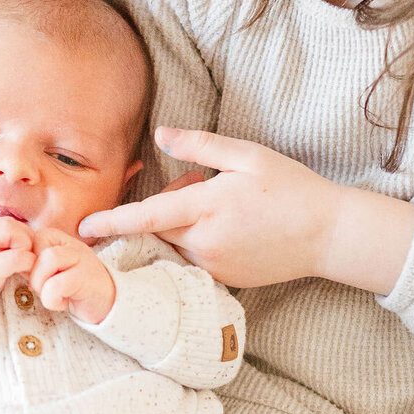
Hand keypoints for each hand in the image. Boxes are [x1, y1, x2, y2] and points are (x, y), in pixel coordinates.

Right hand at [0, 216, 35, 326]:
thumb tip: (26, 248)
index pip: (9, 223)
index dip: (23, 238)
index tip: (24, 258)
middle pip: (10, 223)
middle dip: (26, 240)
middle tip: (27, 262)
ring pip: (11, 231)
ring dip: (26, 249)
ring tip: (24, 268)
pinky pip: (13, 257)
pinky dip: (26, 264)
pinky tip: (23, 277)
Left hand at [29, 227, 114, 324]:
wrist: (106, 303)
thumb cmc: (72, 287)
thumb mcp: (50, 271)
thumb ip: (32, 264)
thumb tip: (11, 263)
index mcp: (58, 239)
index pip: (27, 242)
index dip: (26, 265)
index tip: (36, 279)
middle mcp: (69, 244)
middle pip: (35, 250)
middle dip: (33, 275)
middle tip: (44, 288)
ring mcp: (81, 258)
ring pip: (47, 262)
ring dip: (42, 286)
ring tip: (53, 294)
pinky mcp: (86, 277)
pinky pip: (56, 286)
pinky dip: (53, 300)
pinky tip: (64, 302)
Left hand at [80, 127, 413, 294]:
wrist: (330, 235)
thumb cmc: (292, 188)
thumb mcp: (249, 156)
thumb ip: (201, 146)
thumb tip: (162, 134)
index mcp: (208, 207)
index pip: (147, 215)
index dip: (112, 220)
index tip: (83, 225)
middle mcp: (205, 242)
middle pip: (158, 229)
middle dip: (161, 209)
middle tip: (200, 185)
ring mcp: (215, 265)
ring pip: (177, 244)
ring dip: (182, 225)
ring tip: (224, 204)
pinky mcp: (226, 279)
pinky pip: (196, 258)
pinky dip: (198, 241)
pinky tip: (232, 226)